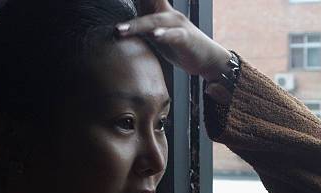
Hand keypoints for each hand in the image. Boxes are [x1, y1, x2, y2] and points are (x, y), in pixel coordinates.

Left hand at [115, 0, 231, 80]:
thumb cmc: (179, 46)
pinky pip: (174, 35)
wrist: (206, 59)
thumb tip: (118, 30)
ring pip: (154, 21)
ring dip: (136, 25)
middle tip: (113, 25)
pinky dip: (164, 35)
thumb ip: (142, 27)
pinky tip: (155, 36)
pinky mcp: (186, 38)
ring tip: (120, 30)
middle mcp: (168, 14)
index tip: (113, 7)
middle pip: (146, 4)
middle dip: (134, 6)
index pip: (145, 0)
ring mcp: (178, 25)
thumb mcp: (156, 34)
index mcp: (159, 12)